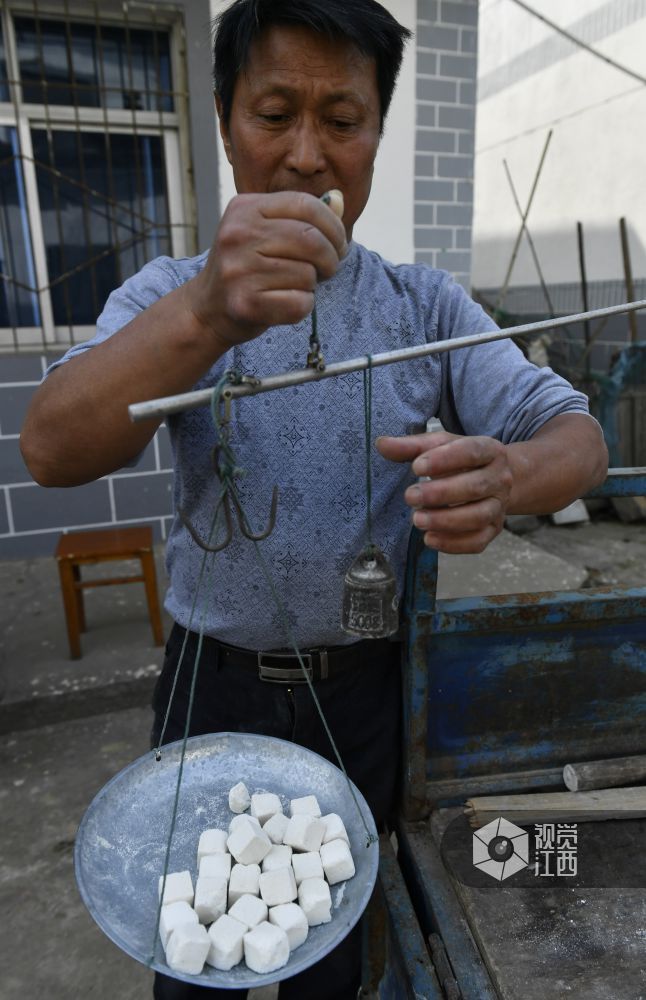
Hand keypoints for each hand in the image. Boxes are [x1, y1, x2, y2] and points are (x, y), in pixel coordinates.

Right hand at [188, 191, 346, 350]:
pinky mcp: (245, 303)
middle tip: (328, 269)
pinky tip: (287, 303)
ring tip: (295, 286)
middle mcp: (237, 235)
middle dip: (331, 258)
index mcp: (244, 208)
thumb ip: (303, 217)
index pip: (305, 205)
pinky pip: (299, 303)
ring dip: (312, 285)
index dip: (334, 226)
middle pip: (311, 240)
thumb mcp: (267, 231)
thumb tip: (340, 201)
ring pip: (307, 274)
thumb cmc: (247, 266)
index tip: (339, 244)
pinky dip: (303, 306)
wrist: (208, 308)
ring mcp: (239, 270)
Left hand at [376, 430, 513, 553]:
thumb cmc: (461, 460)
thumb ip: (411, 447)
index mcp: (490, 450)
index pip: (472, 452)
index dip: (444, 459)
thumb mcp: (440, 446)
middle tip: (410, 497)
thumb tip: (382, 444)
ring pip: (478, 516)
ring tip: (417, 520)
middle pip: (476, 487)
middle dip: (441, 494)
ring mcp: (498, 506)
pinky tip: (429, 539)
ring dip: (446, 521)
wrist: (493, 480)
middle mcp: (500, 479)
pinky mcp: (493, 529)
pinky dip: (453, 544)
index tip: (416, 467)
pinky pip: (478, 542)